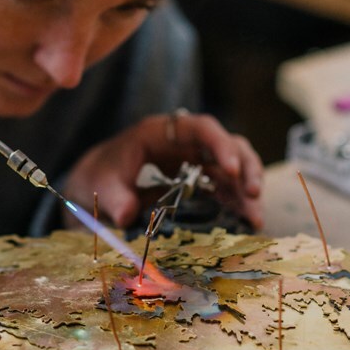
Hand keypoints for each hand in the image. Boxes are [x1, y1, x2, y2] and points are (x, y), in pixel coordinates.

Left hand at [62, 111, 263, 230]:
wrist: (93, 187)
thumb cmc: (97, 178)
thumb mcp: (99, 186)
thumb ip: (114, 197)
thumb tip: (126, 214)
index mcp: (160, 132)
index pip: (200, 127)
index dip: (220, 144)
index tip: (230, 170)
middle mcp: (183, 143)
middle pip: (227, 144)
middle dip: (245, 167)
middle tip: (253, 195)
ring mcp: (193, 161)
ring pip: (233, 166)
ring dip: (247, 188)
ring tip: (255, 217)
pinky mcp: (198, 181)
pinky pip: (225, 187)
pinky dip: (238, 202)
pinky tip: (249, 221)